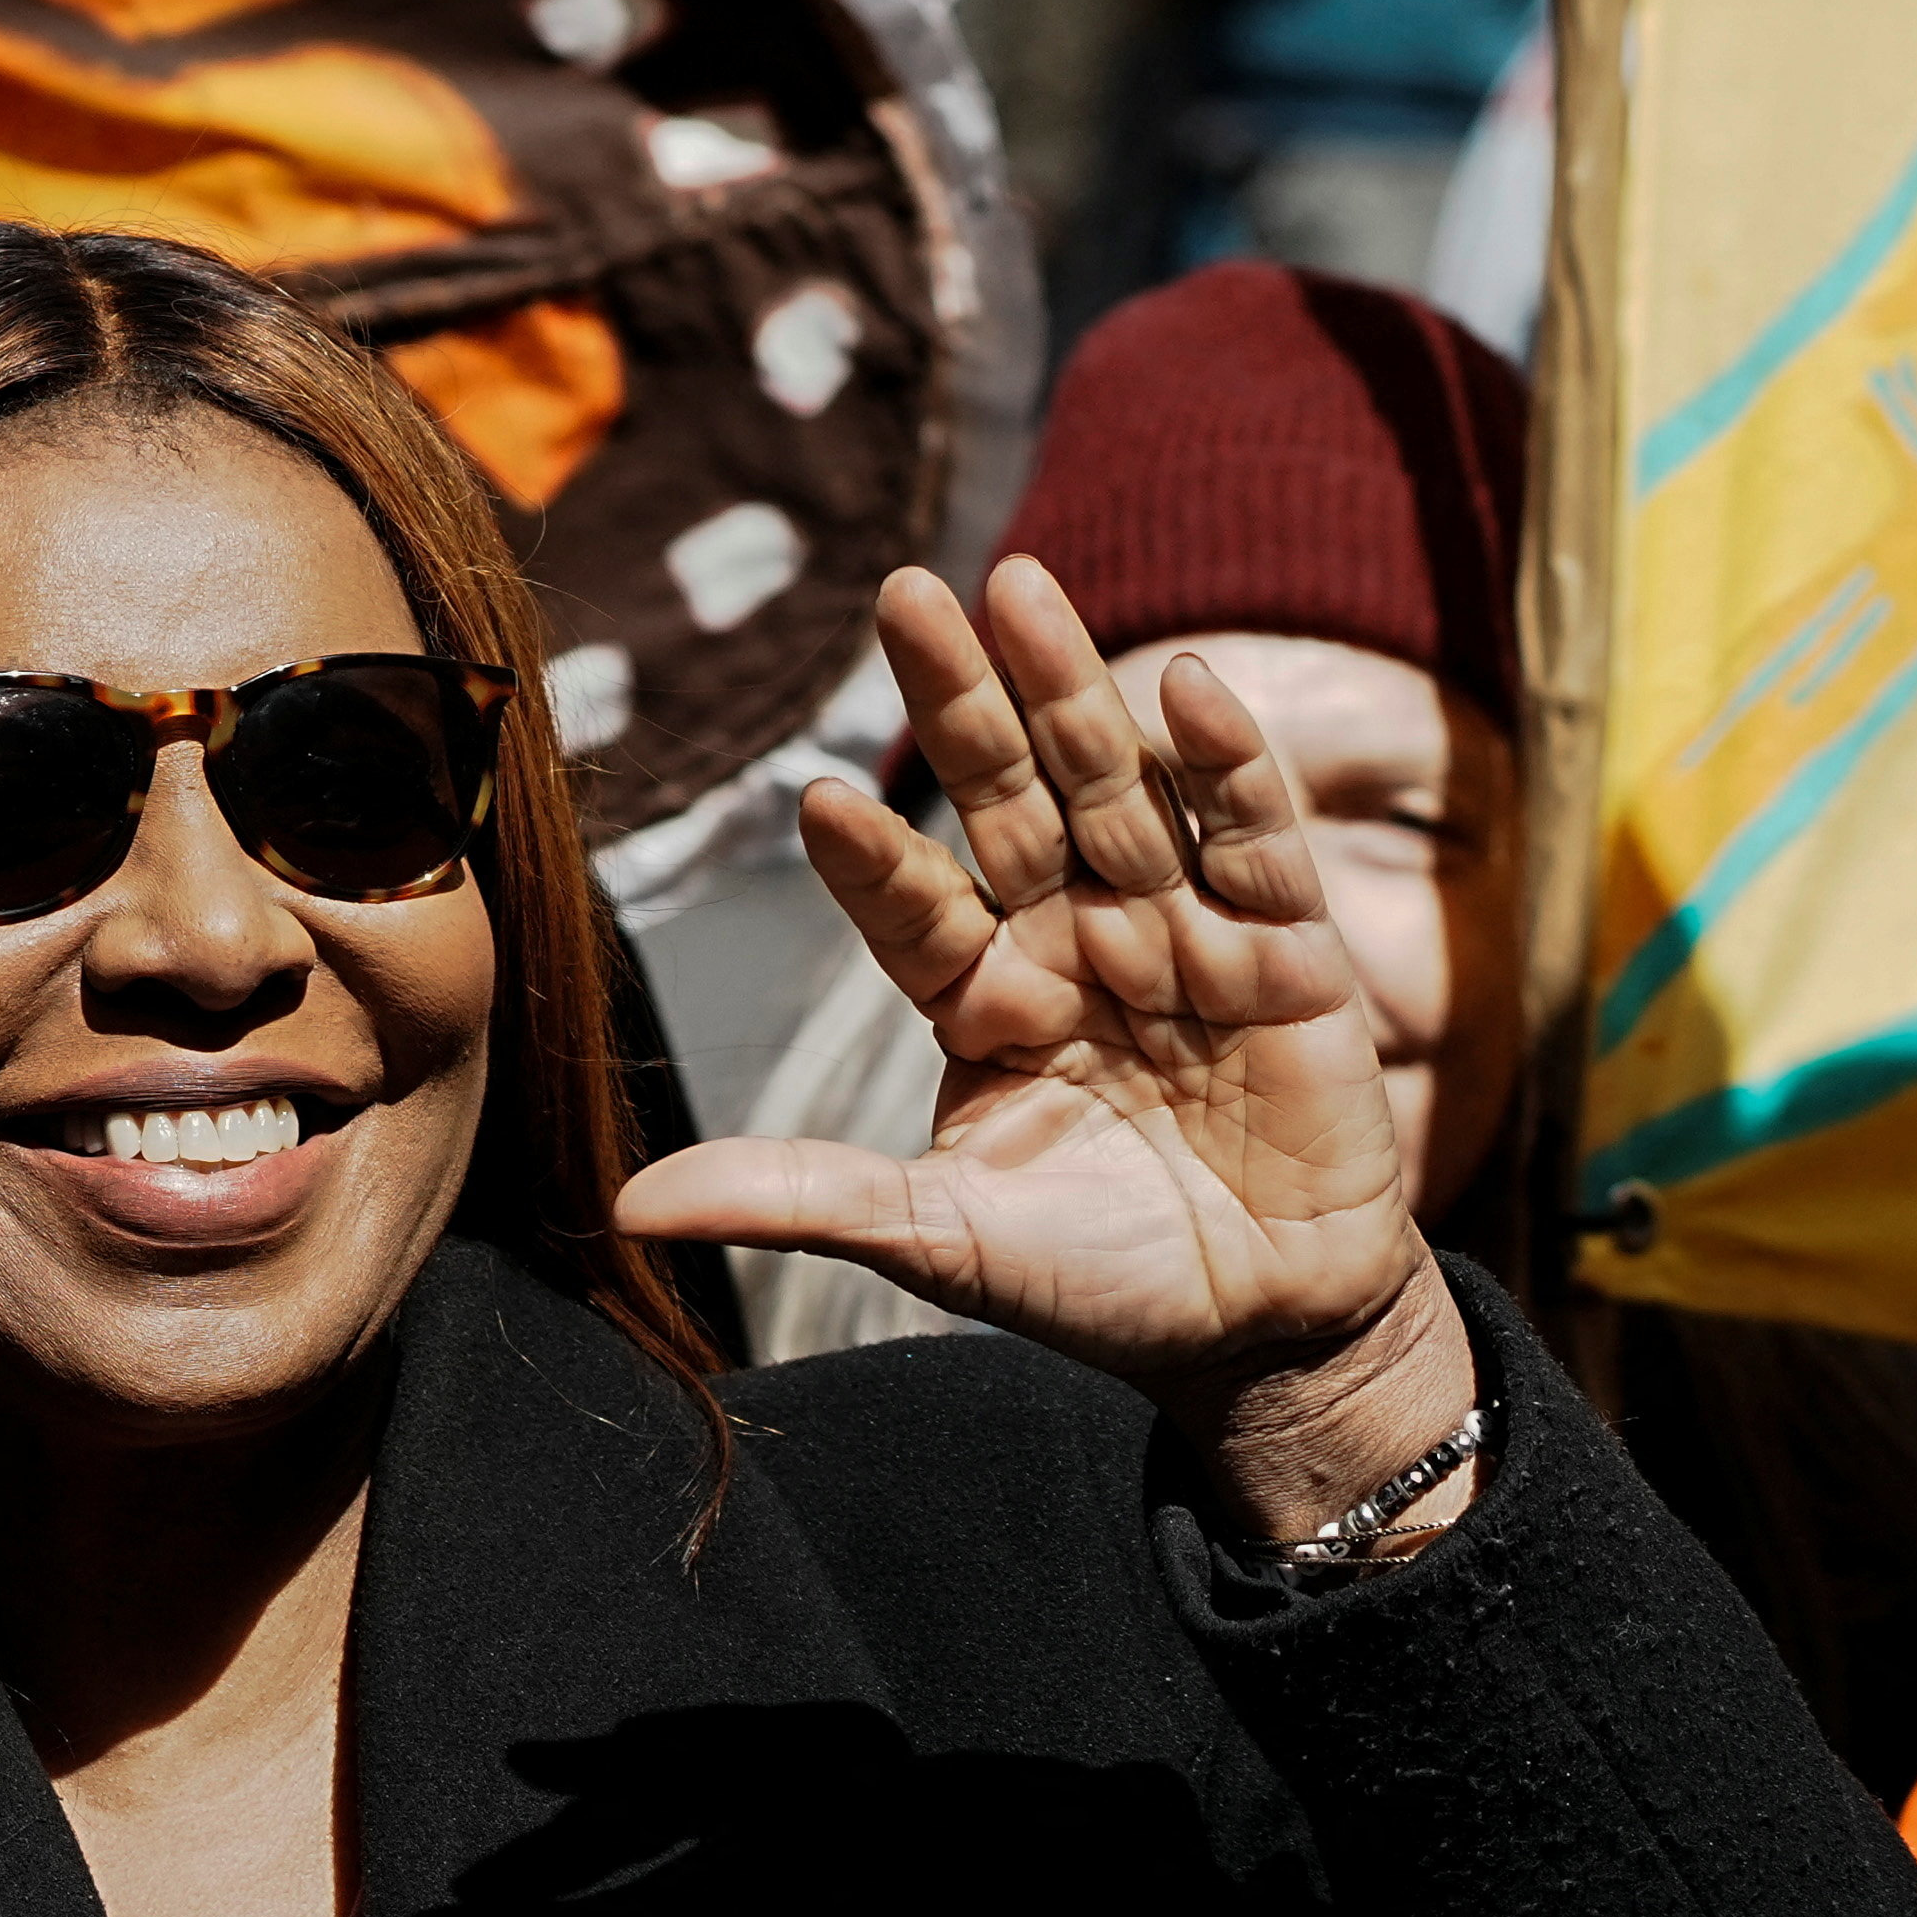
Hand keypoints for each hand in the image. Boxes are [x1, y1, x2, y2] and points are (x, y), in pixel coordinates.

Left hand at [620, 563, 1477, 1544]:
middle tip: (902, 590)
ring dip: (1072, 689)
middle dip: (960, 698)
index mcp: (981, 998)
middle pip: (1007, 799)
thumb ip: (800, 1196)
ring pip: (1117, 790)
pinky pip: (1254, 842)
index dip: (868, 857)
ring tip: (1019, 584)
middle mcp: (1073, 942)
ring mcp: (1180, 934)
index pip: (910, 905)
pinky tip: (1183, 681)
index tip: (810, 800)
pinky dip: (1227, 764)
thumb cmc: (1095, 1281)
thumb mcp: (937, 1239)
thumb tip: (627, 1205)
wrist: (1262, 1332)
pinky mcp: (1289, 953)